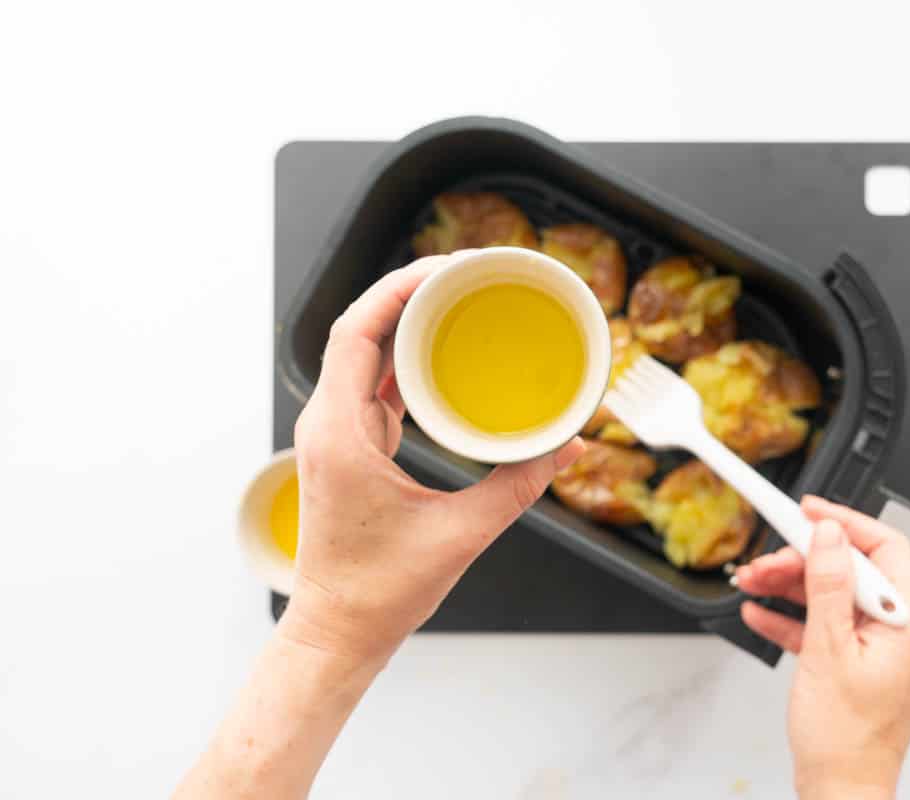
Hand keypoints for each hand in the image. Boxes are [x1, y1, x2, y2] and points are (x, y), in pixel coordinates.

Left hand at [283, 254, 585, 664]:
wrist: (338, 631)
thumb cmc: (380, 592)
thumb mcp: (460, 534)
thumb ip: (517, 487)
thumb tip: (567, 447)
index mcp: (338, 433)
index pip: (356, 331)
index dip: (397, 287)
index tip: (447, 267)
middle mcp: (328, 424)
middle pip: (360, 330)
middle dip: (410, 292)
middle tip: (467, 273)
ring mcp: (335, 434)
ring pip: (365, 354)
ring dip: (407, 322)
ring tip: (459, 298)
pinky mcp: (350, 447)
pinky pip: (373, 384)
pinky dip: (405, 358)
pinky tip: (442, 351)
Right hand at [735, 496, 909, 798]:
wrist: (841, 793)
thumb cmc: (845, 740)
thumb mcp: (828, 650)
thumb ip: (827, 584)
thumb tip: (828, 535)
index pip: (885, 549)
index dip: (844, 523)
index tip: (808, 510)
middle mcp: (906, 635)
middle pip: (853, 573)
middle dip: (803, 562)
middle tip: (766, 560)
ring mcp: (885, 651)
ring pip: (836, 598)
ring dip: (792, 588)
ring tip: (754, 584)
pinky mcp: (863, 666)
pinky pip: (829, 628)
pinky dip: (795, 620)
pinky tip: (762, 615)